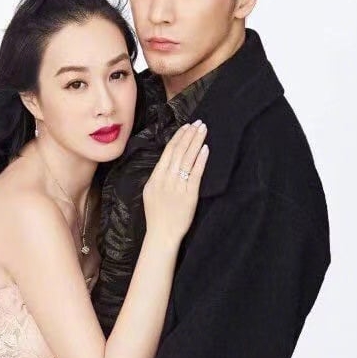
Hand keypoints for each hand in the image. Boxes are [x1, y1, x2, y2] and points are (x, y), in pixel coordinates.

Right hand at [142, 121, 208, 246]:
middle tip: (198, 123)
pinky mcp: (189, 194)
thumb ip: (158, 178)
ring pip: (187, 159)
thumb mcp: (150, 193)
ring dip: (196, 142)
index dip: (178, 138)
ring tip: (203, 130)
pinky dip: (201, 160)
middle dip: (188, 135)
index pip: (167, 153)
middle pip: (178, 152)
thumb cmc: (156, 216)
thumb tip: (167, 164)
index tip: (186, 127)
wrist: (162, 234)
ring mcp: (177, 186)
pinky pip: (196, 173)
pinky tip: (206, 149)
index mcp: (155, 178)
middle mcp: (166, 179)